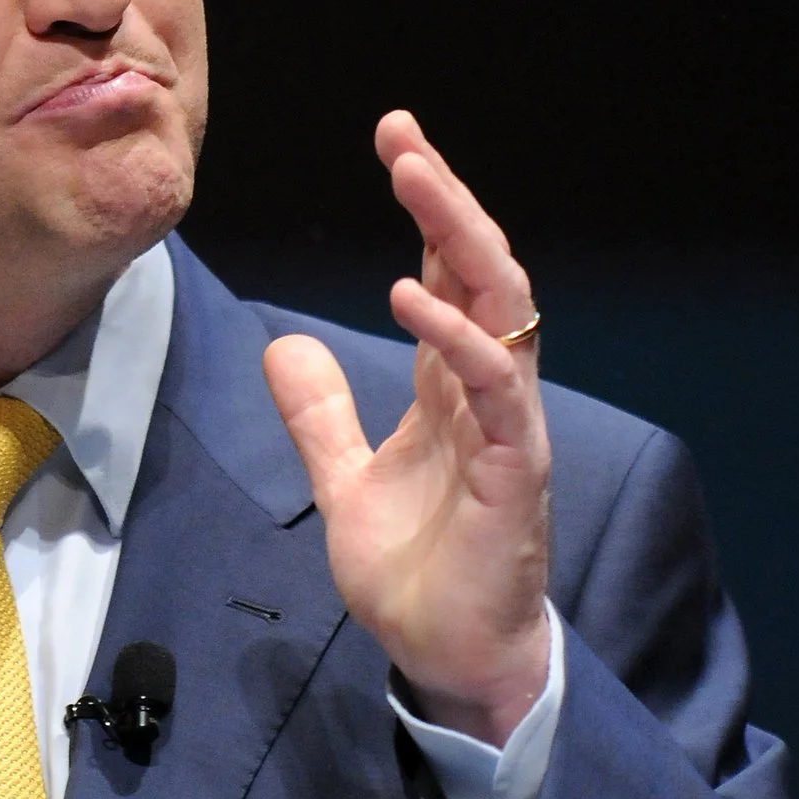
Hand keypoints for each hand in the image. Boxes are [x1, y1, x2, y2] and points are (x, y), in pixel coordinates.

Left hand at [263, 111, 551, 745]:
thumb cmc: (418, 574)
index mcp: (452, 386)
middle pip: (481, 271)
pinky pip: (495, 389)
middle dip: (446, 198)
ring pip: (501, 308)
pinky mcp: (515, 472)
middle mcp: (488, 391)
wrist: (450, 661)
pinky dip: (457, 335)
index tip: (396, 139)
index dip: (427, 208)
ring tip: (415, 178)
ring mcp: (508, 426)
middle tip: (404, 136)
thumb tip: (283, 346)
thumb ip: (321, 415)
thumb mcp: (345, 481)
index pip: (446, 275)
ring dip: (458, 238)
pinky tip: (409, 294)